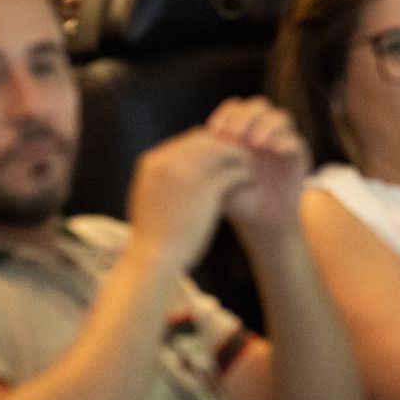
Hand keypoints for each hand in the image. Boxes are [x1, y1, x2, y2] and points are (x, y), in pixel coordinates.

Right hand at [127, 124, 254, 271]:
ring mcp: (187, 174)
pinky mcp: (206, 191)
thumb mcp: (148, 196)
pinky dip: (243, 174)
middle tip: (239, 155)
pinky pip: (232, 173)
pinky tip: (250, 180)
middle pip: (204, 140)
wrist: (154, 260)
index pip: (187, 140)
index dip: (207, 145)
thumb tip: (173, 165)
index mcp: (153, 162)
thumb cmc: (153, 234)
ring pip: (222, 150)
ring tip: (248, 164)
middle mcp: (169, 162)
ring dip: (237, 155)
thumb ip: (161, 176)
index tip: (220, 155)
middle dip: (223, 145)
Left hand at [210, 97, 311, 238]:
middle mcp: (263, 131)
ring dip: (266, 126)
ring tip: (256, 143)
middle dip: (246, 117)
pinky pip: (295, 140)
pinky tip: (274, 150)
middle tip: (236, 134)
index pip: (235, 108)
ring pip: (280, 117)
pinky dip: (285, 141)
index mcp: (242, 131)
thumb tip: (207, 138)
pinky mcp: (298, 155)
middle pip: (258, 106)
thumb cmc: (236, 199)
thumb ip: (214, 159)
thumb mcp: (219, 180)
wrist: (261, 222)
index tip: (215, 131)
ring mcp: (281, 142)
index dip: (225, 115)